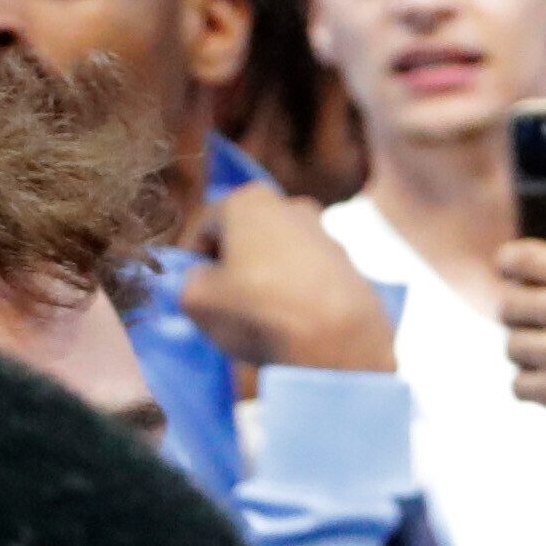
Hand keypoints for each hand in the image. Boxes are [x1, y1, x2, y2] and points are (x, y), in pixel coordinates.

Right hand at [178, 183, 395, 375]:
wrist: (342, 345)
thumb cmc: (259, 312)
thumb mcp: (195, 299)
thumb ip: (189, 280)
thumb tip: (205, 279)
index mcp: (249, 200)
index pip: (206, 229)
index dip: (193, 261)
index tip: (192, 288)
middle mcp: (294, 207)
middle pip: (248, 239)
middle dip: (235, 267)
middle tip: (227, 305)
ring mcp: (330, 237)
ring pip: (282, 259)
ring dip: (269, 281)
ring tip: (264, 319)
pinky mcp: (356, 270)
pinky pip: (313, 281)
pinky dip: (301, 296)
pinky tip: (297, 324)